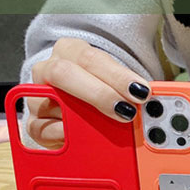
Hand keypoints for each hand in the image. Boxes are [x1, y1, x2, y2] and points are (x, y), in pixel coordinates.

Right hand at [25, 38, 150, 147]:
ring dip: (82, 116)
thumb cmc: (100, 87)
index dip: (116, 76)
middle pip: (65, 73)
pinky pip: (41, 128)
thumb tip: (156, 106)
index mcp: (71, 51)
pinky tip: (84, 137)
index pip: (91, 59)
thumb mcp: (116, 81)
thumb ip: (130, 89)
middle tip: (126, 110)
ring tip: (107, 128)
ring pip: (51, 100)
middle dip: (99, 93)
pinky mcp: (33, 122)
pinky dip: (63, 134)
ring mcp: (38, 95)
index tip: (140, 91)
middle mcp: (49, 68)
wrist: (75, 98)